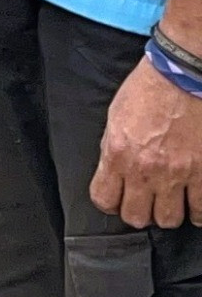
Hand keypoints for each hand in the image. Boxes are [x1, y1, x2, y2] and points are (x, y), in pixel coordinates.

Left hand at [95, 55, 201, 227]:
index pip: (104, 199)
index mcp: (117, 154)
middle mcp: (145, 169)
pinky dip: (196, 213)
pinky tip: (193, 205)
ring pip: (168, 219)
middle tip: (143, 203)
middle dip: (138, 213)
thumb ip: (112, 148)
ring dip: (167, 213)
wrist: (180, 78)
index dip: (109, 203)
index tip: (115, 199)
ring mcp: (176, 174)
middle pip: (137, 217)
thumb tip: (112, 171)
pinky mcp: (201, 173)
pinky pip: (200, 211)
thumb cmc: (147, 91)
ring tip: (168, 203)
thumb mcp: (116, 118)